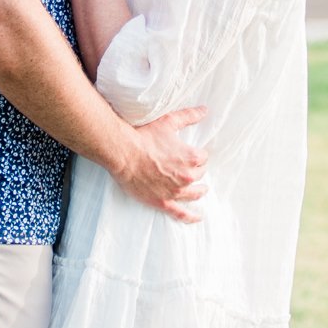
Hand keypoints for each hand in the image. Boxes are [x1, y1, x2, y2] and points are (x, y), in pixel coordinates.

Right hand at [118, 105, 207, 222]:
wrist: (123, 153)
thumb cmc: (144, 136)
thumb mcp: (168, 122)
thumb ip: (189, 116)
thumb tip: (204, 110)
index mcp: (191, 157)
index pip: (204, 158)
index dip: (198, 155)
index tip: (193, 154)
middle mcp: (187, 176)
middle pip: (200, 175)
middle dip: (196, 171)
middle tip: (189, 167)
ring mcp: (176, 191)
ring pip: (195, 193)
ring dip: (199, 190)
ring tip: (201, 189)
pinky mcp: (163, 202)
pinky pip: (181, 213)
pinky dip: (191, 217)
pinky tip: (198, 217)